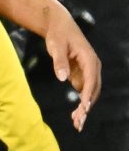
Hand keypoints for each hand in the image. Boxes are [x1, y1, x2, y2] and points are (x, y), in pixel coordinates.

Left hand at [34, 6, 101, 127]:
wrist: (59, 26)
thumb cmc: (58, 35)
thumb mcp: (56, 46)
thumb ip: (59, 61)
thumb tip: (62, 78)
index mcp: (90, 59)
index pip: (91, 80)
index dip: (88, 94)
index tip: (85, 108)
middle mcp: (93, 67)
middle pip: (94, 90)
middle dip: (87, 106)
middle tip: (79, 122)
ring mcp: (89, 72)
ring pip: (90, 93)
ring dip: (85, 108)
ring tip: (77, 123)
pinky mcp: (82, 75)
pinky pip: (84, 92)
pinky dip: (81, 104)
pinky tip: (75, 116)